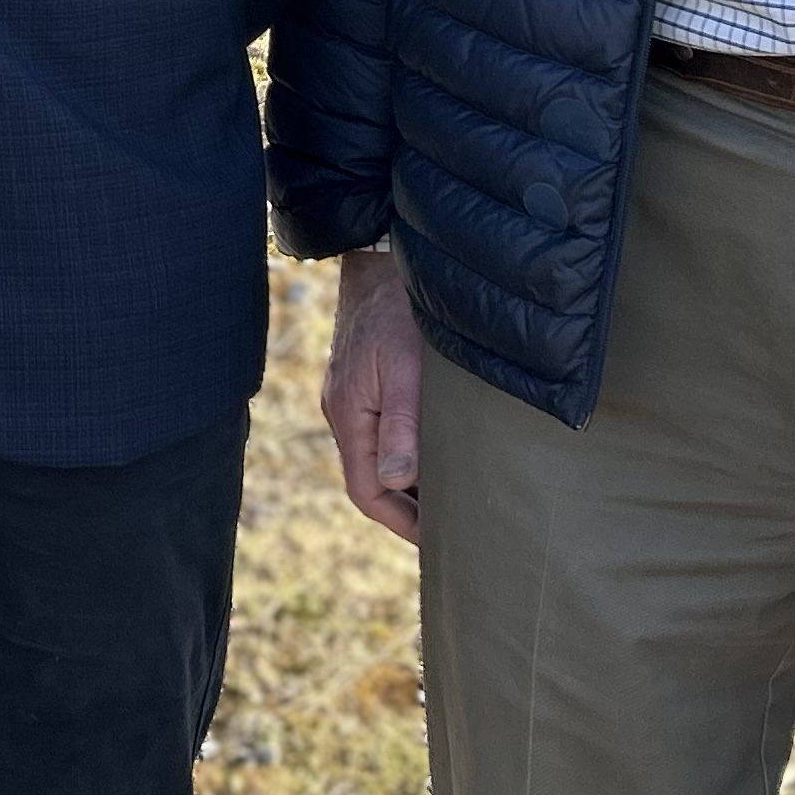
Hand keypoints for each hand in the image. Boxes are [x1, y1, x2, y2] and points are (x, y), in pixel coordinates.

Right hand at [323, 245, 423, 544]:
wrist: (379, 254)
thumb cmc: (398, 309)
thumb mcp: (406, 368)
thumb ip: (401, 426)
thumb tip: (397, 480)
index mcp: (349, 413)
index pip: (366, 490)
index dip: (401, 523)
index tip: (437, 540)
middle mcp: (342, 409)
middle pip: (369, 477)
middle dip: (407, 507)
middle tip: (451, 526)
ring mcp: (350, 392)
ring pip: (375, 453)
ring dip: (409, 478)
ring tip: (451, 493)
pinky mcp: (362, 377)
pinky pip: (379, 428)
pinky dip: (406, 449)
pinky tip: (437, 448)